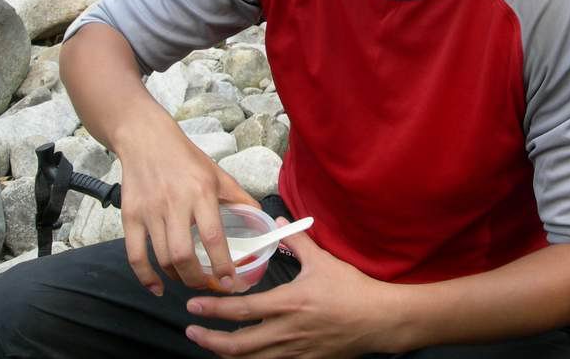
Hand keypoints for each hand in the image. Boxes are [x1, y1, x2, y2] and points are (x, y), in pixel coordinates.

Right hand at [117, 109, 257, 295]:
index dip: (222, 264)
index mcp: (201, 192)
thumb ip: (239, 197)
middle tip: (208, 284)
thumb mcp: (216, 173)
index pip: (213, 236)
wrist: (146, 139)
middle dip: (197, 278)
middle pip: (183, 255)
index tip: (230, 281)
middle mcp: (175, 203)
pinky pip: (135, 255)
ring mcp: (150, 211)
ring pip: (162, 258)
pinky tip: (157, 287)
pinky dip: (145, 277)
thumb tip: (259, 218)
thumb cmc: (185, 158)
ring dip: (177, 277)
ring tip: (189, 279)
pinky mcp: (130, 216)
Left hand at [184, 218, 399, 358]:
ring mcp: (294, 352)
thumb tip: (276, 223)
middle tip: (191, 331)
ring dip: (226, 354)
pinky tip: (242, 355)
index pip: (241, 310)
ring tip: (210, 345)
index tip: (192, 306)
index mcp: (287, 303)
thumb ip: (295, 242)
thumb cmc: (350, 288)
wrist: (378, 320)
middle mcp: (286, 332)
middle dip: (210, 340)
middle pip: (238, 345)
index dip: (213, 310)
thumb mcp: (321, 260)